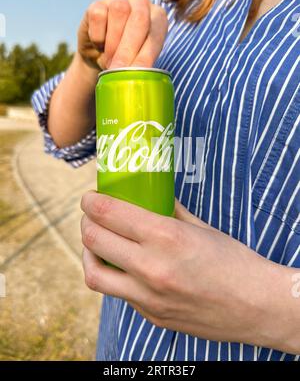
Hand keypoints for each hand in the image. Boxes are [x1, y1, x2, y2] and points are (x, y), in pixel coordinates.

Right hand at [77, 0, 167, 70]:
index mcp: (158, 18)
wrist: (98, 57)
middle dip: (127, 49)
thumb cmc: (124, 61)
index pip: (156, 33)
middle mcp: (142, 3)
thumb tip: (138, 74)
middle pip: (140, 18)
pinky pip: (98, 15)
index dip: (146, 55)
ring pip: (119, 11)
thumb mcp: (137, 64)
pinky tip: (99, 44)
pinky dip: (97, 36)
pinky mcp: (98, 3)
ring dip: (112, 42)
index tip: (135, 73)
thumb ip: (142, 65)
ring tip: (109, 60)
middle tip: (118, 69)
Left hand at [80, 191, 299, 353]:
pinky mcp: (151, 316)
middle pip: (94, 240)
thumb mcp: (201, 228)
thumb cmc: (234, 262)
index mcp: (166, 237)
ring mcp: (148, 297)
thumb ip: (171, 211)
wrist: (257, 307)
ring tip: (96, 244)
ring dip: (88, 254)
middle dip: (86, 223)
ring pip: (94, 274)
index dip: (92, 202)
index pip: (110, 214)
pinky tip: (125, 267)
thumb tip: (151, 197)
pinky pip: (119, 293)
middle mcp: (151, 267)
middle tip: (91, 217)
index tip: (89, 198)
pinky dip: (114, 275)